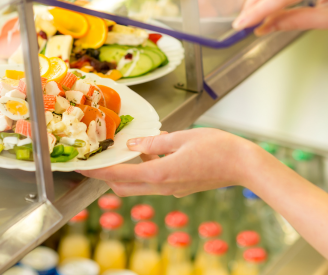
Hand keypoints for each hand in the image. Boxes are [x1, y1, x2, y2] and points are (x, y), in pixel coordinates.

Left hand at [79, 128, 257, 196]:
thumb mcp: (182, 137)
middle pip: (125, 186)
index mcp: (162, 173)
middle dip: (107, 175)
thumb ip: (154, 142)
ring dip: (126, 171)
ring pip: (138, 185)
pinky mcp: (180, 187)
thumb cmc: (218, 147)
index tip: (83, 167)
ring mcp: (172, 190)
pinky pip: (154, 181)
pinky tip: (150, 150)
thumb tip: (133, 143)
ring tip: (121, 151)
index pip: (120, 175)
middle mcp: (164, 187)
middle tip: (97, 159)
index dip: (99, 172)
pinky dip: (144, 169)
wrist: (244, 165)